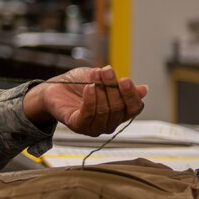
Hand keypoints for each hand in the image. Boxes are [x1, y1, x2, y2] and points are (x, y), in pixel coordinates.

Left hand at [23, 65, 147, 136]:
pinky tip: (89, 88)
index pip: (134, 108)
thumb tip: (144, 89)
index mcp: (119, 112)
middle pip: (118, 108)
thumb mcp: (101, 80)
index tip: (125, 79)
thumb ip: (120, 85)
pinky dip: (90, 101)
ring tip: (94, 75)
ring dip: (100, 91)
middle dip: (112, 87)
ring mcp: (94, 127)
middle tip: (106, 70)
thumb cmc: (78, 84)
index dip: (131, 95)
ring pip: (104, 111)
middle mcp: (109, 123)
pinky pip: (88, 115)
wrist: (54, 88)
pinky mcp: (78, 126)